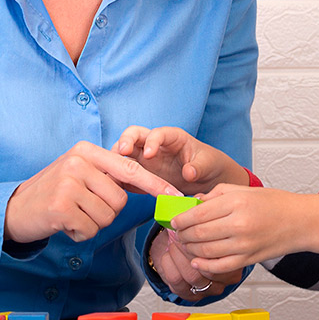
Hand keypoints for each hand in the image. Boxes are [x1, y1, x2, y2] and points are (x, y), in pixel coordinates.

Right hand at [4, 140, 179, 244]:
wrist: (13, 209)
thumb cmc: (52, 193)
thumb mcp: (80, 174)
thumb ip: (109, 175)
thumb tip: (149, 185)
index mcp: (87, 151)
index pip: (131, 168)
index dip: (155, 184)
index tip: (175, 196)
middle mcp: (78, 162)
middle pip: (120, 199)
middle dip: (106, 211)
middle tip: (82, 208)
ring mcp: (68, 183)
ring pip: (107, 216)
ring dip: (92, 223)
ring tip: (71, 214)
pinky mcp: (60, 206)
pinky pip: (89, 228)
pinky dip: (79, 233)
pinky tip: (63, 223)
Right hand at [114, 126, 248, 194]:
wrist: (204, 178)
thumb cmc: (207, 164)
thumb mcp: (207, 164)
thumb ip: (198, 167)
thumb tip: (189, 172)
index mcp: (172, 137)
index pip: (158, 133)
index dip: (152, 141)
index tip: (149, 153)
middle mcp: (154, 144)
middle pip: (133, 135)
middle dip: (125, 141)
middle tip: (121, 152)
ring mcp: (144, 158)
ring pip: (123, 153)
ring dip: (116, 160)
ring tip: (111, 171)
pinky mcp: (139, 173)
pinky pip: (124, 173)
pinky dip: (117, 178)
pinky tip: (114, 186)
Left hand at [170, 185, 318, 275]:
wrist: (299, 221)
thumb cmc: (273, 203)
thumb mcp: (243, 189)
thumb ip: (215, 195)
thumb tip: (191, 204)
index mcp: (236, 203)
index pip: (197, 214)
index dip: (180, 219)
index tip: (174, 220)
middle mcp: (239, 224)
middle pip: (198, 234)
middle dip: (182, 235)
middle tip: (177, 233)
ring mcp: (244, 245)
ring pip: (205, 252)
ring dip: (189, 250)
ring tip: (185, 244)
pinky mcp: (248, 260)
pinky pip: (219, 266)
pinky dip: (203, 265)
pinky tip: (196, 260)